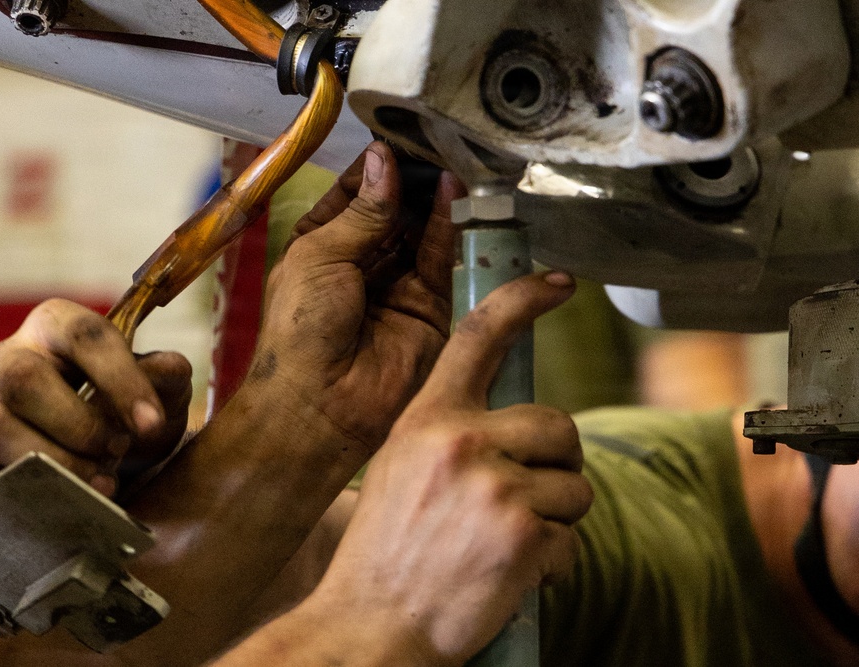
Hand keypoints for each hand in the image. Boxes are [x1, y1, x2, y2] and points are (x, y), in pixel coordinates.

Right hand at [0, 298, 191, 501]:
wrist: (109, 457)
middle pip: (21, 377)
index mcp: (57, 328)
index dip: (120, 379)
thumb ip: (165, 376)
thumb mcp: (160, 389)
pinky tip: (46, 509)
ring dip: (51, 462)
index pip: (82, 335)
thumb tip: (168, 369)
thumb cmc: (128, 409)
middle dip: (78, 423)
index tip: (151, 423)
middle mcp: (9, 362)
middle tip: (118, 450)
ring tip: (100, 484)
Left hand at [246, 141, 462, 453]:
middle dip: (410, 178)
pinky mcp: (428, 306)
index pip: (354, 193)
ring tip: (447, 161)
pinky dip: (448, 225)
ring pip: (421, 229)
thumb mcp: (320, 256)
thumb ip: (362, 212)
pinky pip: (441, 258)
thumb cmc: (300, 332)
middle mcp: (361, 261)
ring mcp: (396, 283)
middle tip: (432, 143)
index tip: (398, 137)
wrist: (320, 406)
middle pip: (393, 208)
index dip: (375, 166)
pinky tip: (453, 194)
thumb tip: (385, 161)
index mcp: (321, 245)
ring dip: (432, 197)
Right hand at [294, 272, 592, 665]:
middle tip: (524, 498)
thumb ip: (448, 434)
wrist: (368, 626)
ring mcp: (497, 489)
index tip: (557, 283)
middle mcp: (464, 443)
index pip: (478, 338)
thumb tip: (507, 422)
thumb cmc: (383, 553)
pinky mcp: (525, 539)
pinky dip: (551, 565)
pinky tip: (508, 576)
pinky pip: (572, 541)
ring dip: (555, 520)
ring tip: (505, 545)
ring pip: (576, 489)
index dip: (521, 301)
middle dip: (556, 465)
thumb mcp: (398, 469)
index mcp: (428, 420)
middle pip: (559, 426)